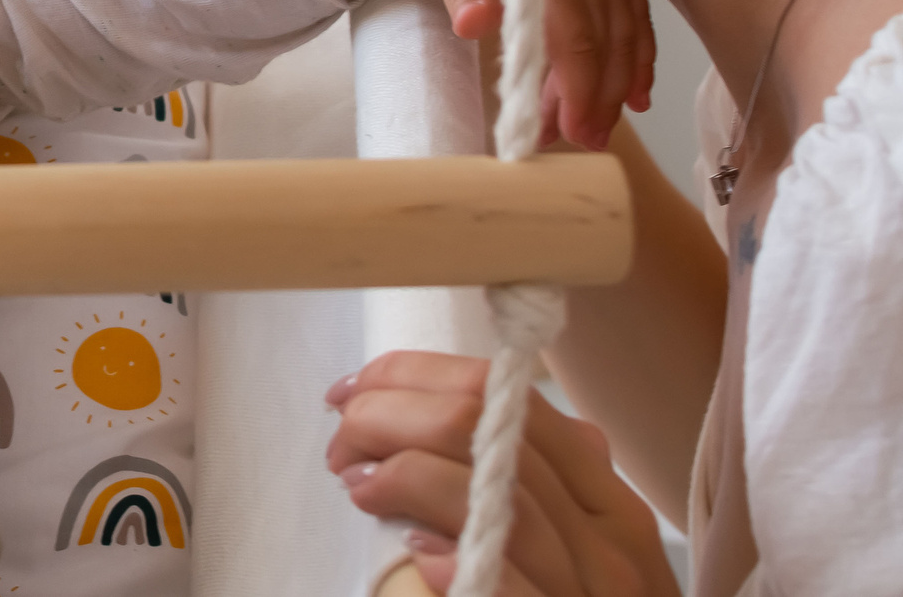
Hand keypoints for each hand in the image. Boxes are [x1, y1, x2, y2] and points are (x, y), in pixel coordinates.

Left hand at [326, 350, 678, 596]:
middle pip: (487, 429)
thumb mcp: (572, 539)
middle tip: (342, 448)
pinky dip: (457, 564)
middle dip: (387, 417)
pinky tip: (420, 557)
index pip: (504, 393)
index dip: (411, 377)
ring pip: (495, 497)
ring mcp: (589, 591)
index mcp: (606, 496)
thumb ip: (522, 480)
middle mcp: (610, 537)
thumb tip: (419, 415)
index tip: (350, 392)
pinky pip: (507, 586)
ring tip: (360, 488)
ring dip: (405, 477)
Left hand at [393, 0, 654, 149]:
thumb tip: (473, 24)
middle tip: (580, 143)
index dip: (578, 90)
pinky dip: (638, 58)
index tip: (573, 131)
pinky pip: (634, 18)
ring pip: (625, 37)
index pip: (573, 38)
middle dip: (597, 101)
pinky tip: (634, 96)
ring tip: (591, 130)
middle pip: (605, 45)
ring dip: (614, 88)